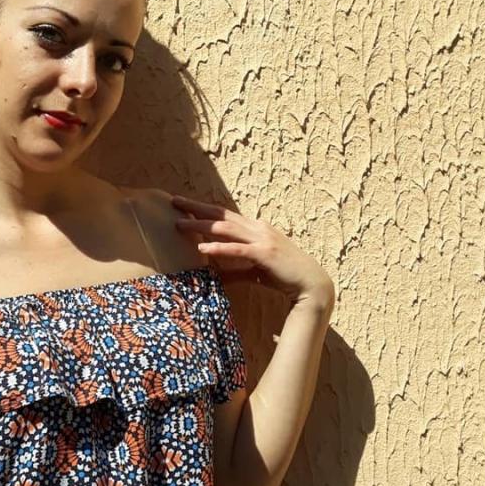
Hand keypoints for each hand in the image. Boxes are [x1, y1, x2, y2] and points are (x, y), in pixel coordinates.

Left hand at [172, 194, 333, 305]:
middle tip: (174, 202)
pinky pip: (237, 249)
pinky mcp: (264, 254)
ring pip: (226, 228)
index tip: (183, 205)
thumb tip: (215, 276)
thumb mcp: (254, 270)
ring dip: (201, 225)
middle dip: (196, 208)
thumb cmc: (283, 276)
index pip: (224, 215)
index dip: (203, 209)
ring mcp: (261, 239)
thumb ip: (234, 271)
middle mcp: (257, 229)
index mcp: (255, 229)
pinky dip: (219, 248)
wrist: (310, 283)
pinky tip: (202, 249)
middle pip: (221, 214)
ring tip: (180, 224)